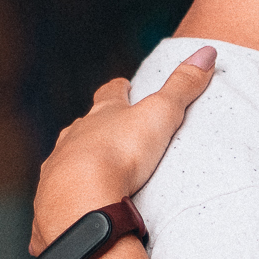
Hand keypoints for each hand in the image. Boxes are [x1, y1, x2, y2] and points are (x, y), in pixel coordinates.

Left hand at [30, 45, 217, 252]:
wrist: (81, 199)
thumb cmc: (120, 153)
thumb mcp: (160, 115)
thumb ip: (182, 86)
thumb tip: (207, 51)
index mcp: (101, 115)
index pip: (109, 94)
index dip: (118, 89)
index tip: (123, 84)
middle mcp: (74, 138)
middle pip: (83, 126)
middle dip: (94, 127)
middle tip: (106, 129)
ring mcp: (58, 169)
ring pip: (67, 160)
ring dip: (78, 163)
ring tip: (92, 173)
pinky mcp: (51, 201)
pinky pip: (58, 197)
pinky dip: (67, 198)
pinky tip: (75, 206)